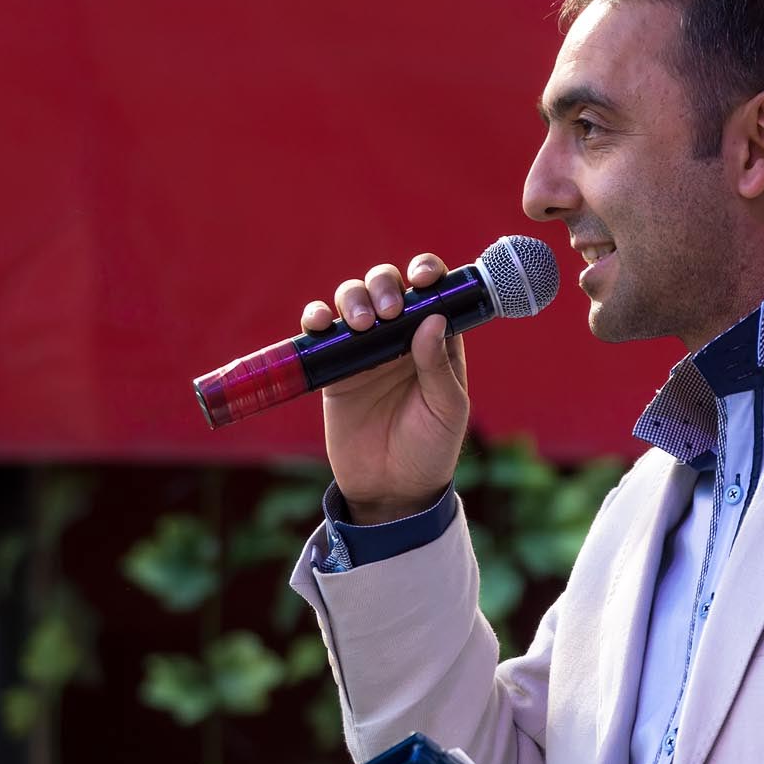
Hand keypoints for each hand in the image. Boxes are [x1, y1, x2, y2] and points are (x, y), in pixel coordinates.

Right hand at [301, 254, 468, 523]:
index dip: (428, 274)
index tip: (424, 278)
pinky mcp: (334, 369)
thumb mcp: (447, 409)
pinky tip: (319, 324)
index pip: (433, 291)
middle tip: (387, 312)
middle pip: (387, 286)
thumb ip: (439, 366)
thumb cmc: (431, 448)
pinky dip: (315, 319)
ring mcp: (365, 349)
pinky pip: (320, 333)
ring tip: (359, 323)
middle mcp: (400, 336)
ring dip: (352, 297)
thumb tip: (432, 319)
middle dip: (384, 285)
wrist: (392, 489)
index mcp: (436, 340)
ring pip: (352, 299)